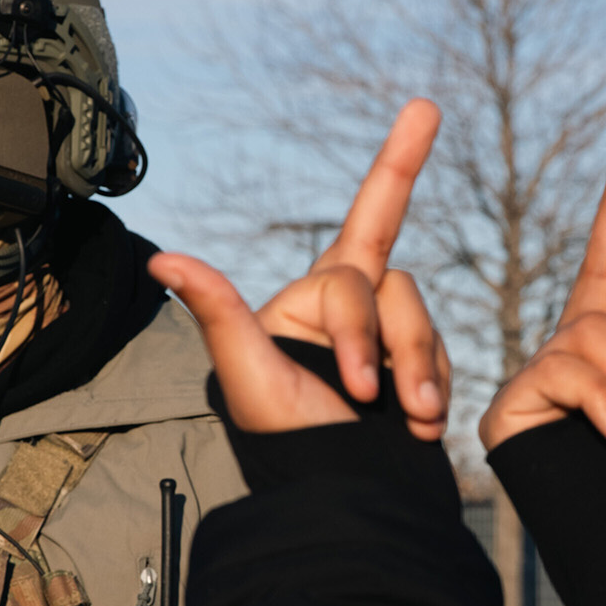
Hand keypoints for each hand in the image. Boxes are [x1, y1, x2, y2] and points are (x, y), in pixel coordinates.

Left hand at [150, 99, 450, 438]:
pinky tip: (416, 425)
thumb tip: (162, 261)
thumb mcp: (247, 374)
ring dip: (419, 367)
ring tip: (408, 417)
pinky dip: (434, 389)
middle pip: (390, 284)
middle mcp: (356, 311)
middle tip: (369, 397)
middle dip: (384, 338)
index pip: (369, 219)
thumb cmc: (287, 441)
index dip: (399, 162)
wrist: (338, 498)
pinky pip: (443, 358)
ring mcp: (392, 343)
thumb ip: (219, 310)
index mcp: (314, 297)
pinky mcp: (419, 376)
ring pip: (421, 319)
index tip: (427, 107)